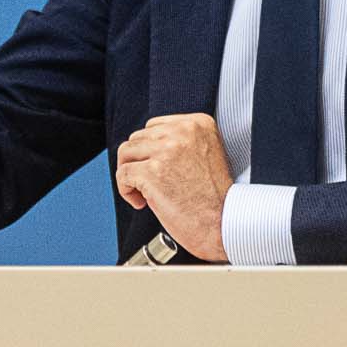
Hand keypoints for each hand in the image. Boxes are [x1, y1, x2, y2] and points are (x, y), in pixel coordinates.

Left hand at [114, 114, 234, 261]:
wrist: (223, 223)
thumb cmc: (215, 198)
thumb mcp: (207, 154)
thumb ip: (181, 142)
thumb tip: (147, 145)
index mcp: (199, 123)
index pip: (154, 126)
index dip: (151, 150)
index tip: (158, 169)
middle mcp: (183, 131)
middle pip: (138, 138)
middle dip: (139, 162)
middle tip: (149, 184)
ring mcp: (167, 150)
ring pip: (126, 152)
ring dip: (130, 174)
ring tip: (143, 192)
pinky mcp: (152, 171)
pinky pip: (122, 174)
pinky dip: (126, 190)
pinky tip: (141, 202)